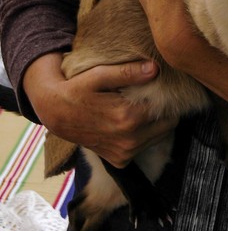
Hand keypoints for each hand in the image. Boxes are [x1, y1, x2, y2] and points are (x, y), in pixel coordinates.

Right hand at [23, 53, 177, 167]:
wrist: (57, 114)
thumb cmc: (78, 89)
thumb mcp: (99, 75)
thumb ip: (128, 72)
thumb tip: (155, 68)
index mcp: (127, 118)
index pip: (166, 107)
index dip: (167, 95)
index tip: (163, 85)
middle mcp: (129, 140)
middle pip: (168, 124)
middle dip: (164, 110)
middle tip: (153, 95)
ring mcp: (125, 154)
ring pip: (160, 136)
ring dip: (156, 122)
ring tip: (141, 106)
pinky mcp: (121, 162)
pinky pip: (146, 146)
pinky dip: (145, 134)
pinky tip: (133, 119)